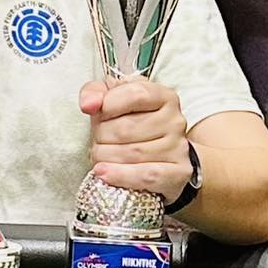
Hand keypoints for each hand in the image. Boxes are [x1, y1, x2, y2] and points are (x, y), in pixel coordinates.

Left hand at [81, 77, 189, 201]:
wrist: (151, 154)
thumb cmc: (128, 122)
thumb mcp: (110, 98)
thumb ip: (94, 91)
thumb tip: (88, 104)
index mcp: (163, 96)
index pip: (135, 95)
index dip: (109, 105)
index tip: (97, 113)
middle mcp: (175, 120)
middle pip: (127, 128)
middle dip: (102, 136)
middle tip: (97, 140)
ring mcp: (178, 148)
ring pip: (133, 153)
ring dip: (106, 157)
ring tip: (100, 156)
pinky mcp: (178, 172)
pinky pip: (146, 176)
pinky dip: (121, 176)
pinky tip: (104, 173)